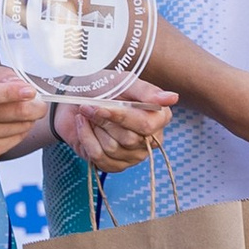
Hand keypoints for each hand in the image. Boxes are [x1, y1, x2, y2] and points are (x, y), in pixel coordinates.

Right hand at [0, 61, 48, 167]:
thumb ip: (2, 74)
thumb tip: (22, 85)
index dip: (11, 92)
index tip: (29, 91)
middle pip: (14, 113)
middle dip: (35, 106)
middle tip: (38, 102)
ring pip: (21, 128)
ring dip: (27, 119)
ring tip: (17, 112)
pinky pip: (16, 141)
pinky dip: (20, 131)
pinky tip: (9, 125)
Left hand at [55, 75, 177, 173]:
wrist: (76, 99)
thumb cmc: (102, 88)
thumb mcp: (123, 83)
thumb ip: (147, 91)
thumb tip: (173, 98)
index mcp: (158, 117)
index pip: (146, 126)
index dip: (122, 117)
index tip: (101, 107)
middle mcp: (150, 139)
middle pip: (129, 139)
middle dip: (104, 121)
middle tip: (90, 107)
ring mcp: (133, 155)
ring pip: (112, 149)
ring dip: (94, 129)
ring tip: (88, 115)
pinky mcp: (114, 165)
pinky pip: (99, 158)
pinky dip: (86, 139)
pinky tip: (84, 126)